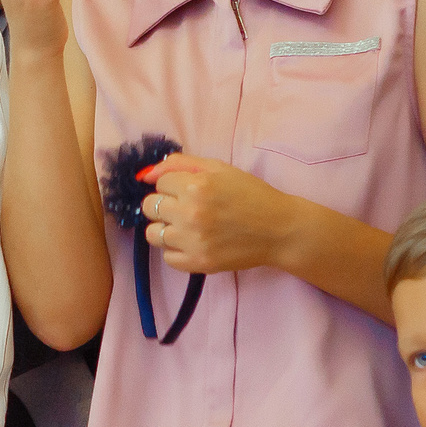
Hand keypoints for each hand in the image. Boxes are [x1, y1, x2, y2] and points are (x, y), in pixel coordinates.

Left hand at [138, 152, 300, 275]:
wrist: (279, 230)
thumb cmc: (251, 195)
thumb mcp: (219, 168)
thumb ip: (181, 164)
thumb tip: (146, 174)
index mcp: (196, 185)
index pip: (159, 183)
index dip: (173, 185)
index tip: (189, 190)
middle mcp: (190, 212)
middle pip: (150, 206)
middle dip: (164, 204)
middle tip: (185, 208)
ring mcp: (193, 240)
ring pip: (152, 233)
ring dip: (166, 228)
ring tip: (187, 227)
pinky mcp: (198, 263)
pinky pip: (167, 257)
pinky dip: (176, 250)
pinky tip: (193, 242)